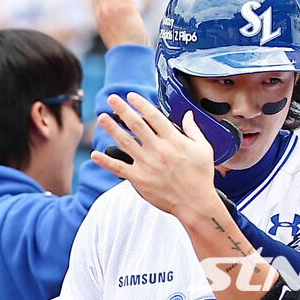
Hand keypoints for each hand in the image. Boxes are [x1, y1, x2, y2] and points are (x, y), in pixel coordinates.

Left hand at [91, 92, 217, 219]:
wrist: (195, 203)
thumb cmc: (201, 176)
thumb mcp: (204, 149)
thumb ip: (193, 130)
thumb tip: (188, 115)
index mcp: (174, 140)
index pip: (154, 116)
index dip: (141, 104)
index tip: (131, 96)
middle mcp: (158, 149)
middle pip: (136, 124)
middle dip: (122, 109)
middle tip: (112, 98)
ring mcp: (147, 164)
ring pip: (124, 142)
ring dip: (112, 128)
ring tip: (102, 117)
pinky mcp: (139, 179)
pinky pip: (118, 168)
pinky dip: (106, 161)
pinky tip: (95, 154)